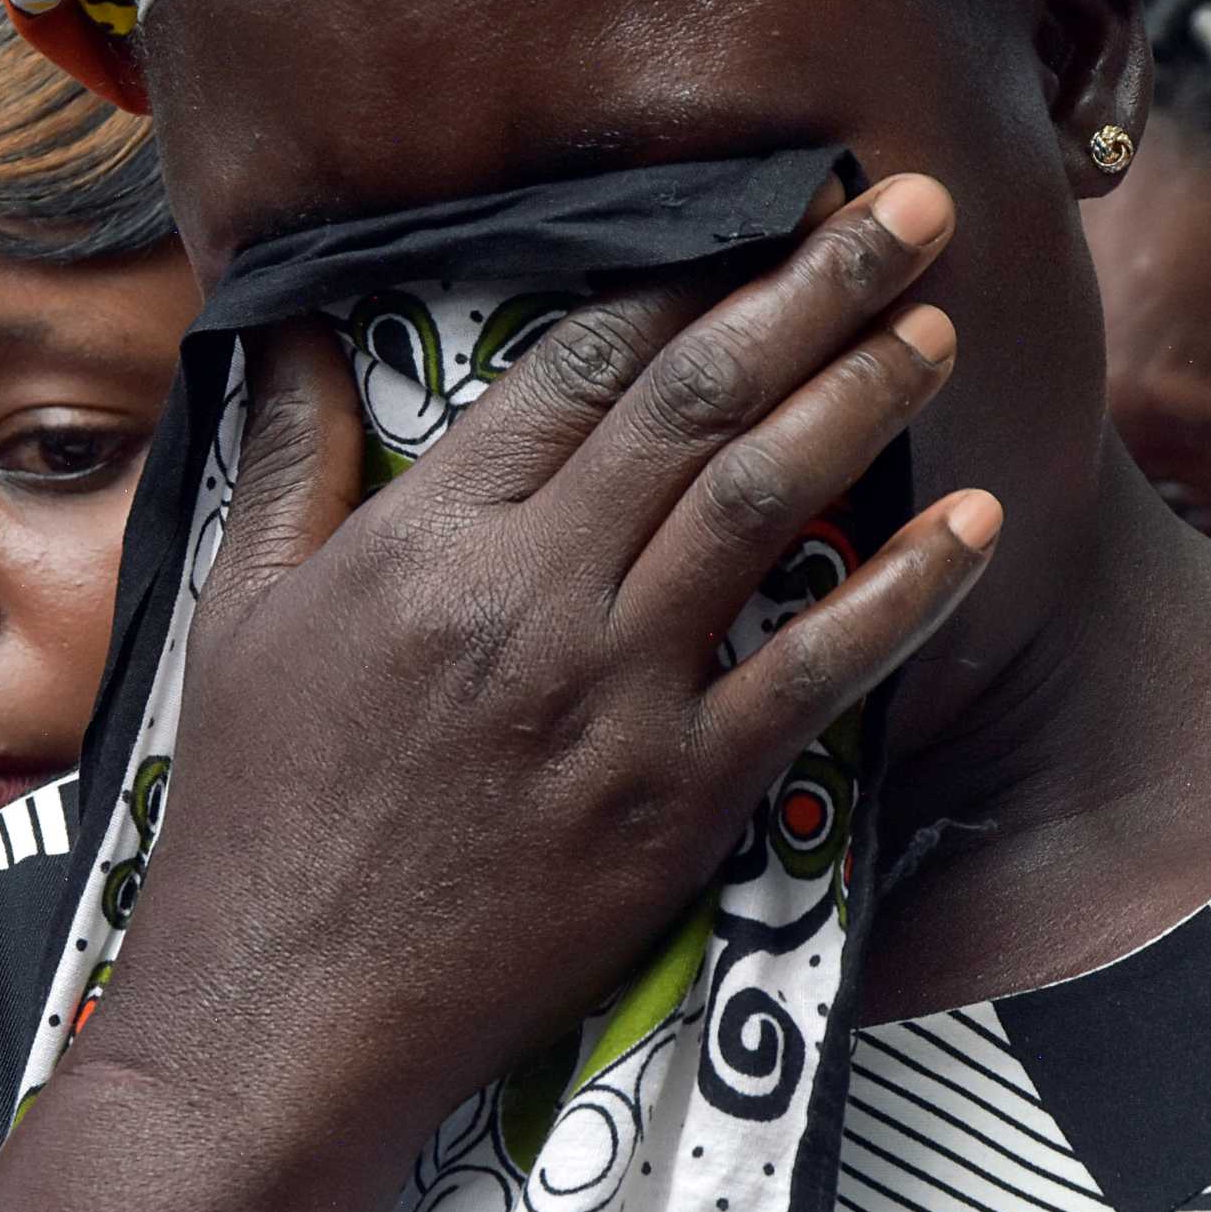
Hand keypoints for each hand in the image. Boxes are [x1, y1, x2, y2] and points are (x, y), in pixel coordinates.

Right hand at [84, 175, 997, 1152]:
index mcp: (425, 538)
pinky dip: (903, 591)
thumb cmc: (256, 808)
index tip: (757, 207)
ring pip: (761, 504)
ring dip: (862, 397)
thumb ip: (291, 458)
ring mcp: (615, 696)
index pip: (578, 363)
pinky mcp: (680, 798)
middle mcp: (531, 596)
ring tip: (936, 318)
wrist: (291, 1006)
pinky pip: (815, 671)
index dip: (680, 269)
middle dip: (812, 288)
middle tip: (905, 205)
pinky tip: (971, 525)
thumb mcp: (238, 610)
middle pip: (694, 403)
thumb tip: (288, 326)